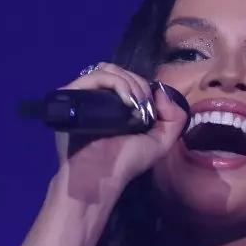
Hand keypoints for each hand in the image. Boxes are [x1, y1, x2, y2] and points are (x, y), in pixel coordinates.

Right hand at [51, 64, 188, 203]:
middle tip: (143, 105)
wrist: (101, 176)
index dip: (142, 85)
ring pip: (106, 69)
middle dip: (138, 83)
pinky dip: (115, 82)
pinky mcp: (71, 96)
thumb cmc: (126, 162)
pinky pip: (93, 77)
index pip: (125, 78)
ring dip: (128, 82)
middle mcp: (96, 98)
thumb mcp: (160, 142)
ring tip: (134, 103)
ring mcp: (82, 96)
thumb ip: (174, 118)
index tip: (151, 104)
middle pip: (117, 70)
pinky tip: (126, 100)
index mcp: (113, 105)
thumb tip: (162, 91)